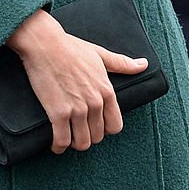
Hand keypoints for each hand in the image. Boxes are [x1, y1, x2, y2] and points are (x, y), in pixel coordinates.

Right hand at [6, 9, 147, 153]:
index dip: (104, 128)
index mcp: (106, 90)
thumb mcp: (99, 54)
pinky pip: (62, 141)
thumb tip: (143, 64)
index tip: (94, 124)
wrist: (44, 43)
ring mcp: (77, 109)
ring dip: (73, 143)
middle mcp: (94, 102)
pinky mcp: (58, 113)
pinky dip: (58, 146)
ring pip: (81, 143)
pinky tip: (55, 143)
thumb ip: (122, 63)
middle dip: (87, 135)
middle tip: (77, 129)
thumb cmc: (70, 47)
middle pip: (97, 136)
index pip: (115, 126)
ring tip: (67, 137)